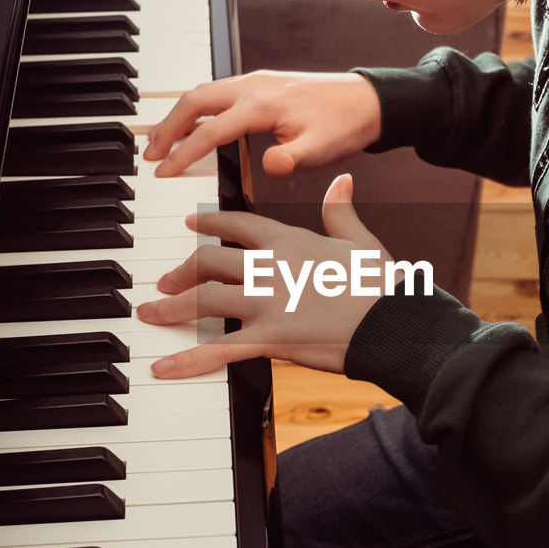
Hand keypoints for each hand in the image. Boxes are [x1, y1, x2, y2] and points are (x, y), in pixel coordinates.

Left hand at [136, 175, 389, 376]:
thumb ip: (342, 211)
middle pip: (209, 260)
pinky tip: (163, 367)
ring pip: (204, 298)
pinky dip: (187, 360)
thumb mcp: (361, 241)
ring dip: (171, 307)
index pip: (237, 223)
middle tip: (165, 282)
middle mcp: (271, 265)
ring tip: (152, 313)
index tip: (190, 224)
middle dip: (181, 271)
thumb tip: (341, 180)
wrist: (396, 321)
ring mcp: (267, 301)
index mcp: (290, 240)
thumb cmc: (385, 284)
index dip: (210, 222)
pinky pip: (219, 349)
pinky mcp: (270, 338)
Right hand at [143, 69, 381, 177]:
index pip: (210, 131)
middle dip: (167, 127)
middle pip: (194, 101)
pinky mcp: (260, 83)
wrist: (368, 101)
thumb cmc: (344, 125)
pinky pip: (217, 92)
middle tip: (149, 154)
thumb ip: (293, 159)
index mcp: (262, 105)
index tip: (164, 173)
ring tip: (161, 141)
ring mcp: (255, 81)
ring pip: (202, 93)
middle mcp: (253, 86)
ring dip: (177, 116)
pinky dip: (196, 108)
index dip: (183, 154)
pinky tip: (193, 125)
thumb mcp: (321, 149)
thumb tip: (271, 165)